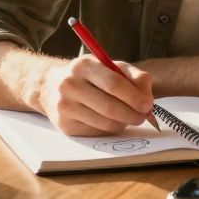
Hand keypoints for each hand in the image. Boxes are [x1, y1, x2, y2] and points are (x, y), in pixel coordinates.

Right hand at [38, 55, 153, 135]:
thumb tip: (147, 96)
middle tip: (143, 117)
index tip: (147, 105)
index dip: (134, 96)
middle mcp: (70, 85)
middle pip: (110, 107)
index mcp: (84, 66)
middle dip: (132, 115)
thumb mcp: (108, 66)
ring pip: (105, 123)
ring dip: (123, 123)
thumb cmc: (87, 75)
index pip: (113, 83)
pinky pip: (96, 132)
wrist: (50, 86)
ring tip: (127, 117)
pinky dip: (109, 129)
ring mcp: (65, 107)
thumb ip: (132, 75)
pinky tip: (109, 120)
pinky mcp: (64, 125)